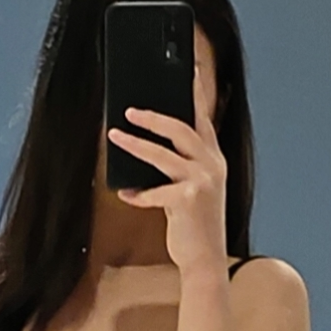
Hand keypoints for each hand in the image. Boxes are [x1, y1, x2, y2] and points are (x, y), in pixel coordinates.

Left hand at [106, 107, 229, 275]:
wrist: (205, 259)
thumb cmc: (195, 224)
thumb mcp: (195, 189)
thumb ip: (182, 165)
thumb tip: (152, 145)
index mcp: (215, 159)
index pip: (203, 119)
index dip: (196, 93)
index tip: (188, 71)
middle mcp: (212, 166)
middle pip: (181, 129)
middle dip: (153, 117)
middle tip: (129, 110)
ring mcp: (202, 182)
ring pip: (163, 155)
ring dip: (135, 145)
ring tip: (115, 136)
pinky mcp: (187, 200)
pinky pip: (154, 192)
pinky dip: (138, 194)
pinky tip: (125, 194)